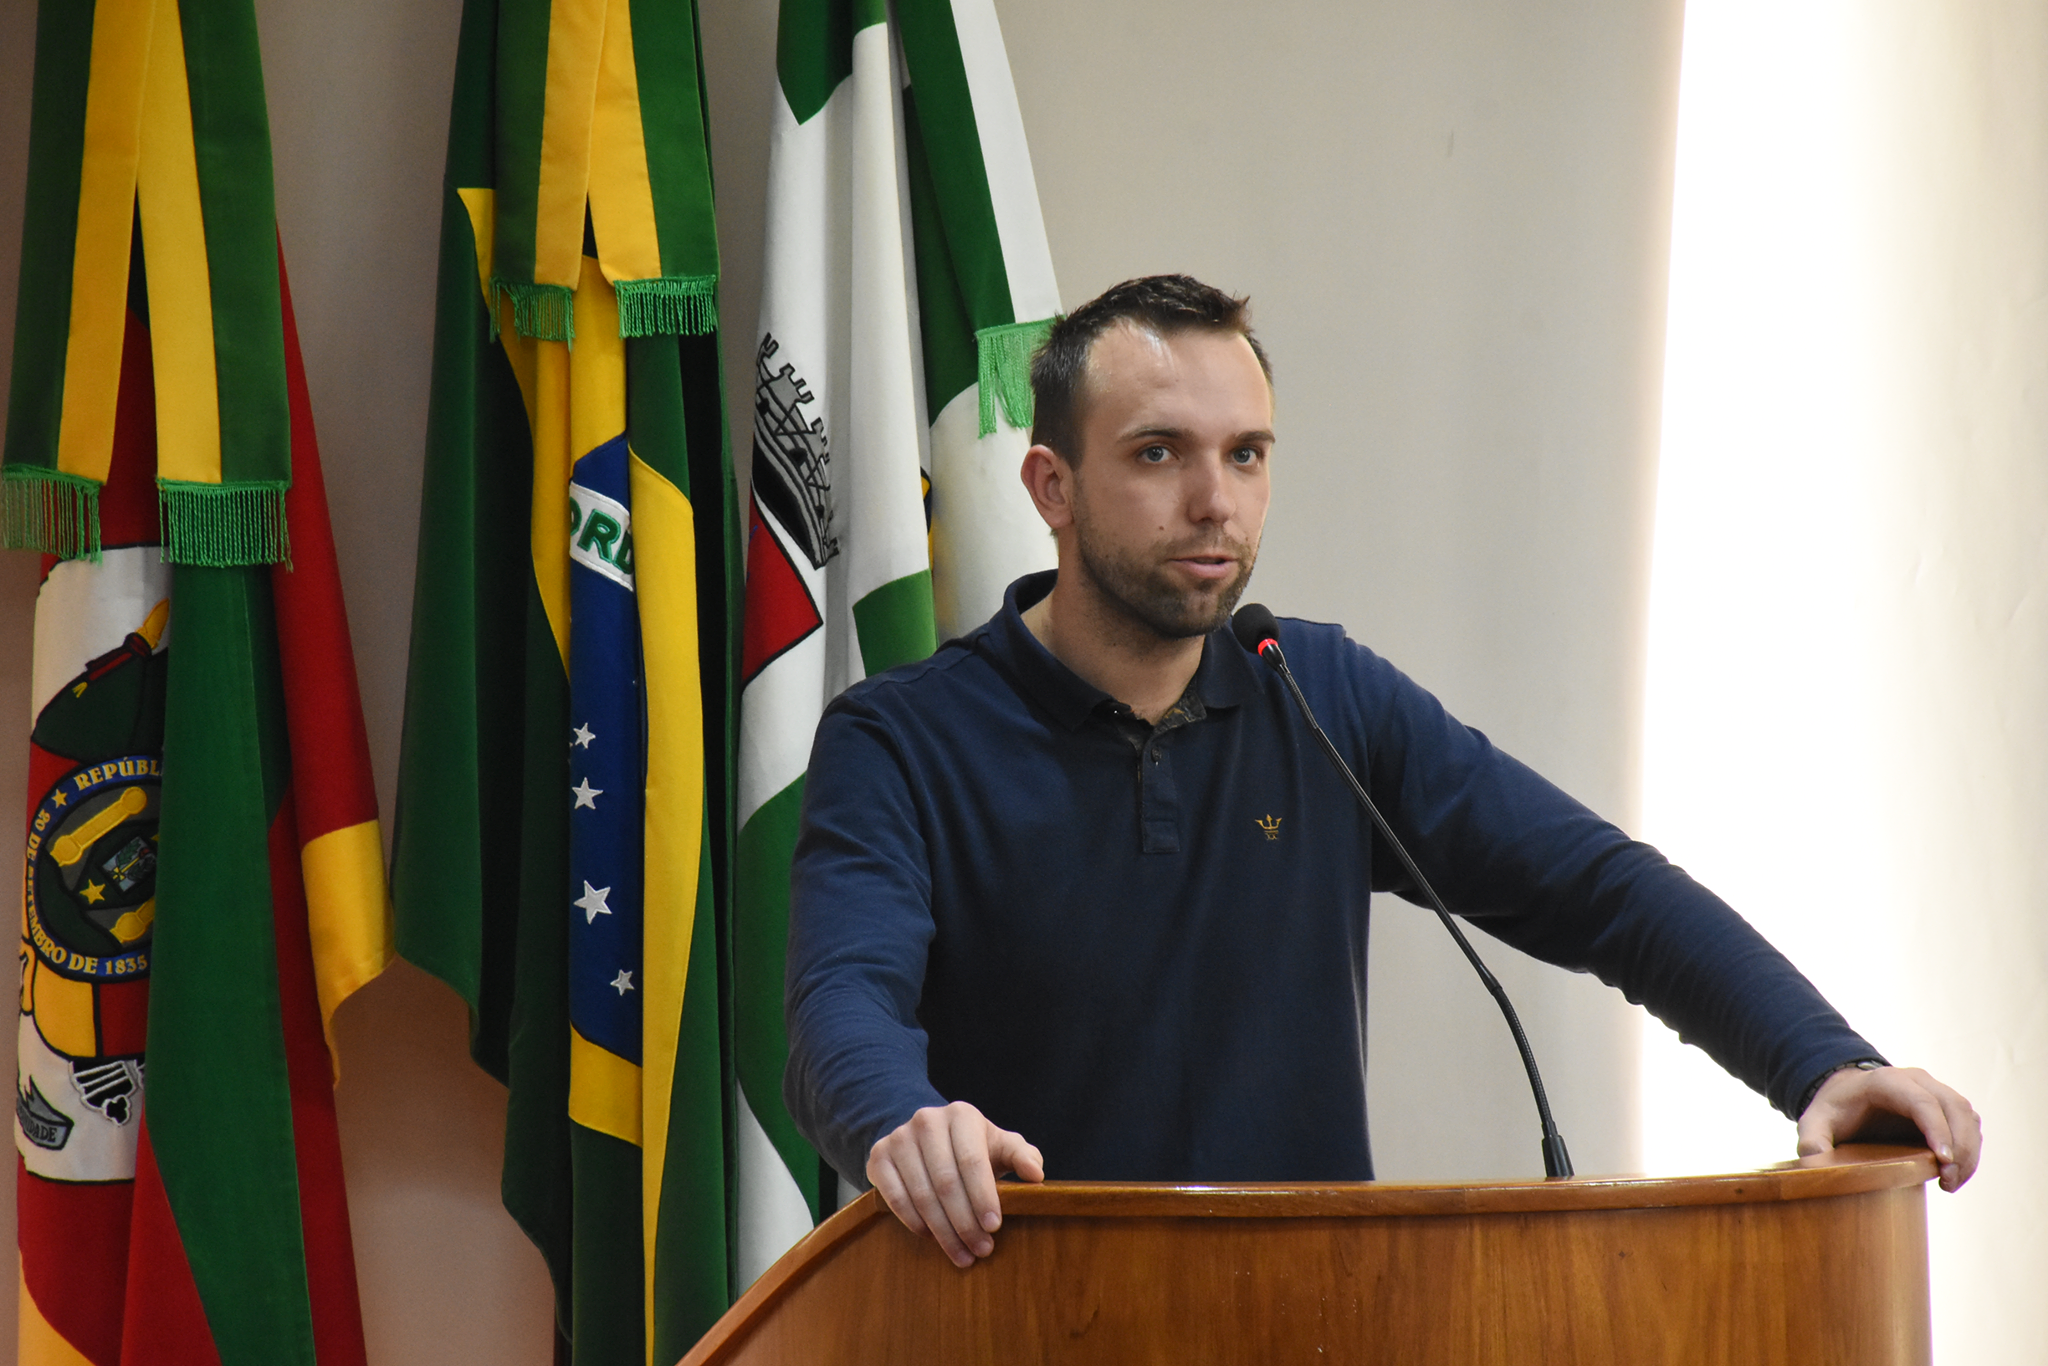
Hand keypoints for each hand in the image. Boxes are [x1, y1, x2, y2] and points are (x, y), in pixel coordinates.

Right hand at [866, 1101, 1044, 1266]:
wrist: (926, 1139)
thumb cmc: (973, 1148)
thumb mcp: (1000, 1146)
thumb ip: (1022, 1156)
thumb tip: (1035, 1174)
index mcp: (962, 1115)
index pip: (972, 1161)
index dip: (983, 1196)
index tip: (994, 1228)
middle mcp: (927, 1120)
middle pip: (946, 1182)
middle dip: (966, 1222)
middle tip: (981, 1250)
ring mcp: (899, 1138)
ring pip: (922, 1194)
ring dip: (943, 1231)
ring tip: (962, 1254)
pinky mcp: (878, 1156)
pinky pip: (894, 1197)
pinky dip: (914, 1222)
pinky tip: (931, 1238)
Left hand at [1796, 1064, 1981, 1191]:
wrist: (1847, 1096)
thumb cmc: (1834, 1110)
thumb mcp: (1815, 1122)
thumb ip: (1812, 1140)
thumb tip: (1815, 1163)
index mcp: (1887, 1081)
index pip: (1922, 1101)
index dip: (1937, 1129)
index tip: (1943, 1160)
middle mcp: (1917, 1081)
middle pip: (1953, 1107)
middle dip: (1959, 1145)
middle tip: (1949, 1180)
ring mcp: (1935, 1091)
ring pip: (1967, 1116)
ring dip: (1969, 1150)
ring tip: (1951, 1182)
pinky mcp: (1945, 1106)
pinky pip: (1969, 1125)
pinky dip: (1970, 1149)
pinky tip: (1955, 1174)